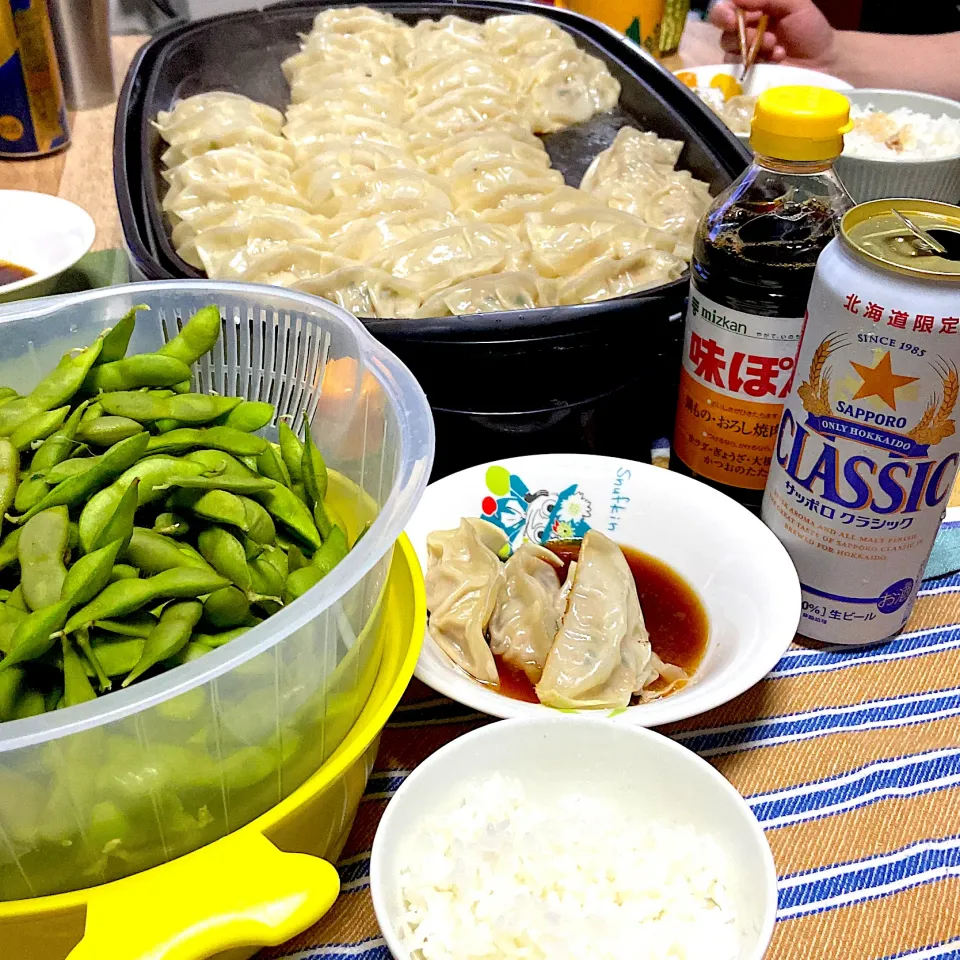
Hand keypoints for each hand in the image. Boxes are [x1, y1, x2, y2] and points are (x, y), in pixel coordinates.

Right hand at [709, 0, 838, 69]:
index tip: (730, 17)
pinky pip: (736, 67)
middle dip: (737, 28)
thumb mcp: (796, 5)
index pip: (728, 7)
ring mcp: (743, 54)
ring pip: (729, 47)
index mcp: (755, 10)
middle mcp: (745, 30)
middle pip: (723, 27)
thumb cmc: (810, 31)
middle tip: (754, 33)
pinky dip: (756, 60)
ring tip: (775, 45)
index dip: (724, 11)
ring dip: (751, 44)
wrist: (822, 64)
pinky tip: (776, 58)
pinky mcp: (745, 75)